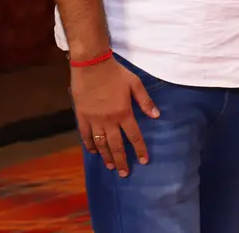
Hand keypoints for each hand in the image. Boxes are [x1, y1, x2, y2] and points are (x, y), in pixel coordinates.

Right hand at [70, 57, 159, 175]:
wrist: (91, 65)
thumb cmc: (115, 73)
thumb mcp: (135, 83)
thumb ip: (145, 101)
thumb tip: (156, 115)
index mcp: (123, 112)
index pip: (134, 136)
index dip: (139, 149)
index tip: (143, 161)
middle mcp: (109, 120)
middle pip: (116, 145)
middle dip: (122, 160)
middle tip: (125, 173)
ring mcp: (94, 119)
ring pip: (100, 143)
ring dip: (106, 156)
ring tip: (111, 166)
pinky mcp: (82, 116)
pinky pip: (85, 135)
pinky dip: (89, 145)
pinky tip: (93, 152)